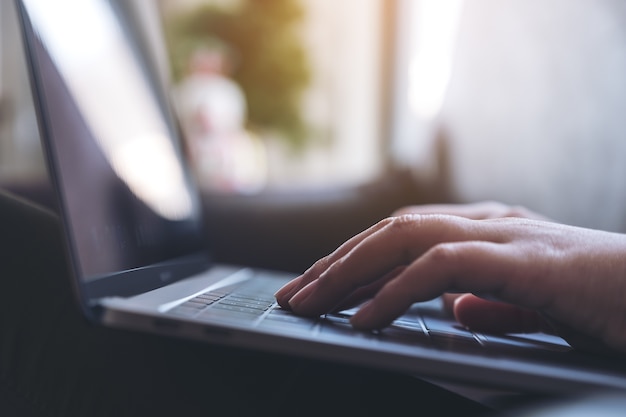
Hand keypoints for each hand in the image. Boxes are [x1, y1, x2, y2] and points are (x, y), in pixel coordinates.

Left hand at [275, 203, 625, 353]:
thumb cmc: (608, 302)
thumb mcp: (536, 308)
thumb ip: (494, 305)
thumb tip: (453, 310)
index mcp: (488, 232)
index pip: (401, 237)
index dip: (353, 260)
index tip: (315, 288)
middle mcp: (488, 222)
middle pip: (390, 232)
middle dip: (335, 264)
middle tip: (293, 296)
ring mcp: (504, 235)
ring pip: (404, 237)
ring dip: (351, 271)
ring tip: (310, 303)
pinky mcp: (523, 258)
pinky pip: (441, 266)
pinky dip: (396, 291)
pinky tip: (365, 316)